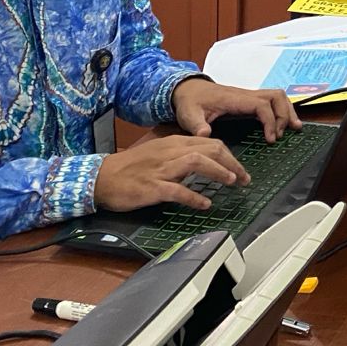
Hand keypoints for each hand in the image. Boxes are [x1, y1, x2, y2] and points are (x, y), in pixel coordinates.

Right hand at [94, 134, 251, 212]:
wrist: (102, 177)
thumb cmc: (130, 168)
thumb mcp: (159, 153)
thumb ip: (181, 155)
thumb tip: (205, 161)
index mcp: (173, 143)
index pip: (210, 143)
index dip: (229, 155)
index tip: (240, 168)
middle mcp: (170, 152)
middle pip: (209, 149)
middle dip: (231, 162)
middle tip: (244, 178)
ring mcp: (161, 169)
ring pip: (197, 162)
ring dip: (218, 171)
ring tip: (231, 182)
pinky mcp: (152, 187)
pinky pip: (176, 190)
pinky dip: (193, 196)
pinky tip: (204, 203)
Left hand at [172, 77, 299, 140]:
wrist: (187, 89)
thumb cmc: (190, 101)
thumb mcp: (189, 115)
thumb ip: (196, 125)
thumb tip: (205, 135)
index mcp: (234, 99)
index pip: (261, 105)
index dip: (270, 121)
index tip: (270, 139)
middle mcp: (245, 95)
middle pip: (276, 96)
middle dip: (284, 115)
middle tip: (282, 135)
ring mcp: (248, 96)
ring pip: (277, 96)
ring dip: (287, 111)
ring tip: (293, 129)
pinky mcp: (248, 101)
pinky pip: (272, 101)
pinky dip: (281, 110)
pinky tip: (284, 124)